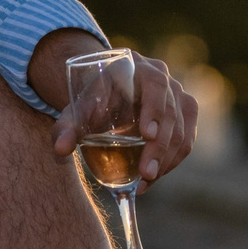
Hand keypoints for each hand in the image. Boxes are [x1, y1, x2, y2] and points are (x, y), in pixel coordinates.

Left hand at [40, 35, 200, 183]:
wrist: (106, 94)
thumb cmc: (91, 100)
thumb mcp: (76, 110)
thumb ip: (66, 127)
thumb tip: (61, 149)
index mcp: (137, 67)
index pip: (156, 84)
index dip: (155, 109)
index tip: (146, 136)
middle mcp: (163, 78)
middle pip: (172, 112)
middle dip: (160, 147)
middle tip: (145, 172)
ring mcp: (178, 96)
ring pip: (183, 129)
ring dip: (168, 159)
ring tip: (146, 181)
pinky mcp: (184, 116)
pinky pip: (187, 140)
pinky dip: (172, 161)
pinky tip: (153, 178)